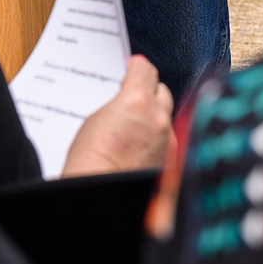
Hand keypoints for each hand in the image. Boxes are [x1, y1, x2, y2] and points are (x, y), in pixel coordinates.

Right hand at [60, 55, 174, 176]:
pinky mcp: (172, 158)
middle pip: (161, 90)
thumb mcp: (97, 118)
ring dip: (154, 115)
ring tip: (135, 127)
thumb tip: (127, 98)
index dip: (137, 67)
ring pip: (166, 115)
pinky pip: (168, 138)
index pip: (146, 70)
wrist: (101, 196)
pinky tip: (141, 146)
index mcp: (137, 101)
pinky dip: (157, 137)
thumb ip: (119, 101)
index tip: (134, 67)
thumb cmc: (91, 161)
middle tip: (134, 98)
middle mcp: (158, 117)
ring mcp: (168, 139)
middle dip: (149, 91)